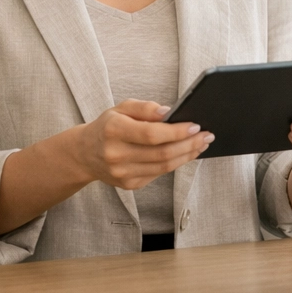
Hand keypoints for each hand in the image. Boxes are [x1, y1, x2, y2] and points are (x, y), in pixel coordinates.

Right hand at [70, 99, 213, 190]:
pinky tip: (186, 153)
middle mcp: (116, 154)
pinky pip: (159, 174)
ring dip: (187, 155)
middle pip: (161, 153)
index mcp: (114, 131)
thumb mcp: (121, 108)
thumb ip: (145, 107)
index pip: (152, 134)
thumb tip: (169, 112)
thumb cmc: (108, 126)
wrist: (85, 154)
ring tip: (201, 144)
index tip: (195, 125)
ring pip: (163, 166)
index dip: (177, 131)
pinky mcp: (129, 185)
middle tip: (207, 136)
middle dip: (189, 144)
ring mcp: (122, 173)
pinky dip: (176, 163)